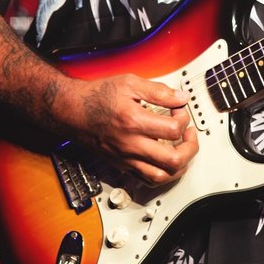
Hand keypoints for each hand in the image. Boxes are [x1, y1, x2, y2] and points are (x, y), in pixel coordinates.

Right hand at [68, 75, 199, 185]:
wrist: (72, 111)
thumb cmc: (96, 97)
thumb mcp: (129, 83)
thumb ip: (158, 91)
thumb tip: (181, 98)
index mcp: (133, 122)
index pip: (173, 130)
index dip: (183, 118)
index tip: (179, 110)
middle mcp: (130, 145)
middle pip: (173, 160)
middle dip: (191, 147)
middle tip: (189, 133)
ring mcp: (126, 158)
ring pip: (162, 177)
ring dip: (180, 165)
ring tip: (182, 149)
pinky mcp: (122, 165)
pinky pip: (147, 180)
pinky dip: (163, 174)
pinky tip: (166, 160)